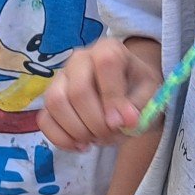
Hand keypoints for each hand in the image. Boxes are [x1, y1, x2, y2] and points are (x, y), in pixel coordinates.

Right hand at [37, 37, 158, 151]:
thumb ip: (139, 106)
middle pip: (78, 90)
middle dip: (95, 122)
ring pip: (55, 103)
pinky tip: (80, 145)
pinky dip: (61, 138)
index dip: (113, 97)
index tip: (122, 123)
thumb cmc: (139, 91)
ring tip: (96, 140)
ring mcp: (60, 77)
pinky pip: (44, 119)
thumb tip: (123, 121)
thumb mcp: (150, 94)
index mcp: (108, 49)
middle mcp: (80, 58)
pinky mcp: (49, 99)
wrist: (127, 94)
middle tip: (110, 136)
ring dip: (77, 131)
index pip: (105, 64)